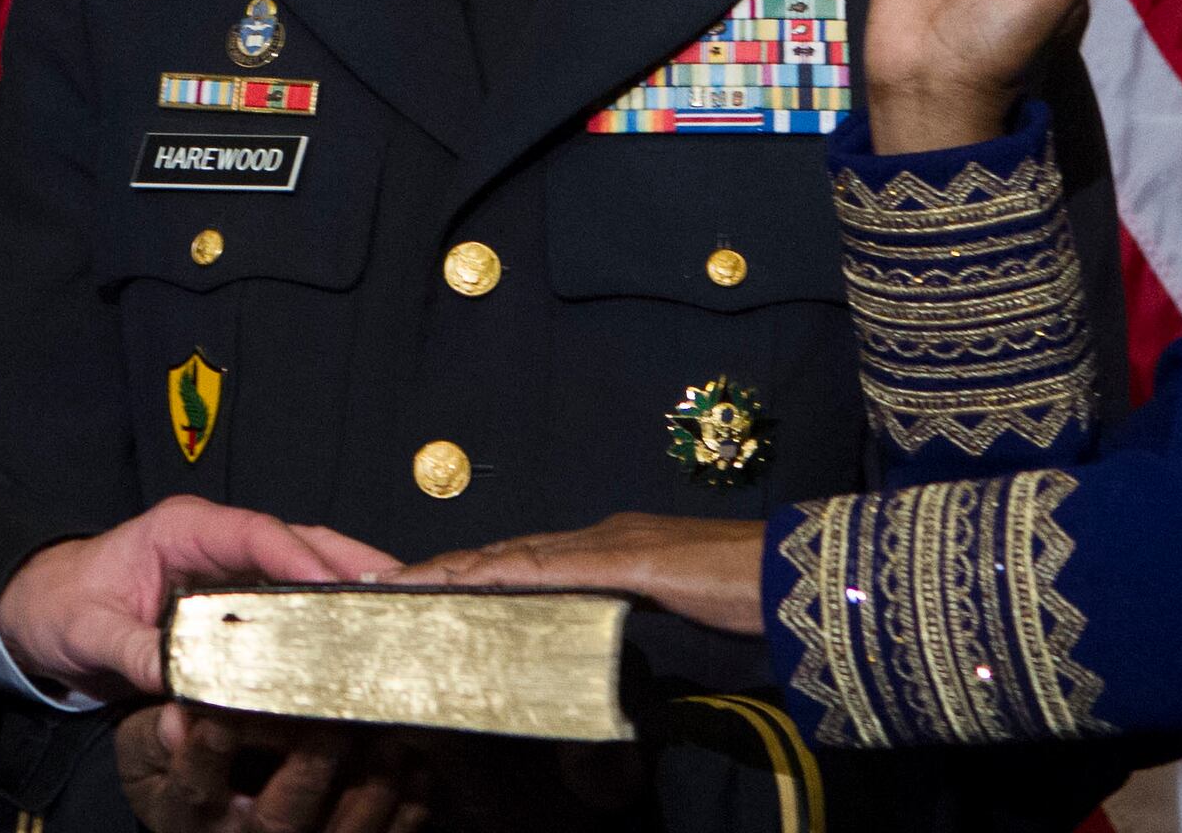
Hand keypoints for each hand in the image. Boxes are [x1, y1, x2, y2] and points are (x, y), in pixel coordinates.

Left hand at [0, 493, 398, 702]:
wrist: (35, 613)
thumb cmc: (59, 606)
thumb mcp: (89, 631)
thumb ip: (136, 653)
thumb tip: (180, 691)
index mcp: (184, 528)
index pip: (259, 534)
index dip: (305, 560)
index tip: (346, 588)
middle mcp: (216, 540)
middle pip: (299, 543)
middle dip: (353, 565)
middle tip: (407, 594)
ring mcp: (229, 566)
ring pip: (304, 568)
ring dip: (350, 587)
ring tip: (402, 614)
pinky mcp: (234, 597)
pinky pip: (289, 600)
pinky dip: (325, 615)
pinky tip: (358, 640)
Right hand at [116, 704, 424, 832]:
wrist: (201, 816)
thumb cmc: (175, 768)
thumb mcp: (146, 751)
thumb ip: (158, 733)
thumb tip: (178, 717)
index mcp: (188, 815)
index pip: (199, 784)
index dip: (215, 749)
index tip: (230, 710)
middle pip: (279, 822)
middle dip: (312, 771)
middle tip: (336, 722)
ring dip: (371, 790)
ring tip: (391, 742)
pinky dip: (404, 812)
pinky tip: (418, 770)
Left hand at [387, 512, 766, 637]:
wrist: (795, 570)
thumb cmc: (747, 593)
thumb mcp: (677, 612)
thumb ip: (639, 618)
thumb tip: (608, 646)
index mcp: (611, 547)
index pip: (524, 562)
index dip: (471, 573)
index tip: (423, 587)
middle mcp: (600, 536)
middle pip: (506, 554)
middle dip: (445, 569)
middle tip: (385, 583)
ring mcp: (610, 543)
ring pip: (513, 557)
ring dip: (454, 571)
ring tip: (400, 583)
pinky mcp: (625, 559)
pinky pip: (548, 569)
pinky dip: (499, 576)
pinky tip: (466, 583)